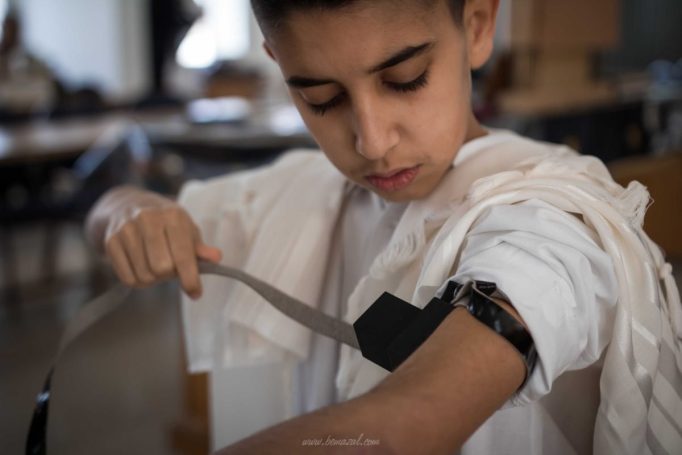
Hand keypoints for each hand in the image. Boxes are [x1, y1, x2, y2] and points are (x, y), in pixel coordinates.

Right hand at [103, 192, 221, 298]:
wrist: (128, 205)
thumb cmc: (166, 223)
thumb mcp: (187, 230)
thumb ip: (200, 248)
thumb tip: (216, 258)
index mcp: (172, 215)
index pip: (182, 254)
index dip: (190, 278)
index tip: (195, 293)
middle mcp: (148, 218)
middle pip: (162, 269)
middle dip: (169, 275)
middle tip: (170, 268)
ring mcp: (126, 229)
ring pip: (144, 276)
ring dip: (153, 279)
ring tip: (155, 264)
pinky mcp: (110, 241)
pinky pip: (127, 278)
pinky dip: (137, 280)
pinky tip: (141, 267)